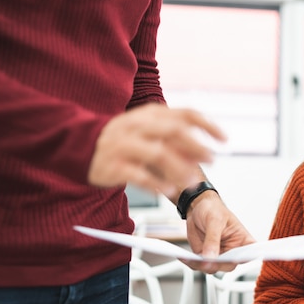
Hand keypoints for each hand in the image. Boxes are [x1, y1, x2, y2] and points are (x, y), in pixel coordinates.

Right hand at [88, 103, 225, 196]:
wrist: (79, 144)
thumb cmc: (122, 139)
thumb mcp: (147, 130)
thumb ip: (173, 139)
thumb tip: (201, 151)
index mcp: (150, 114)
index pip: (184, 114)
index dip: (207, 125)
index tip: (223, 138)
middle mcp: (138, 126)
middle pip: (174, 131)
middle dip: (197, 146)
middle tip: (212, 159)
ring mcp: (124, 144)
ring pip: (158, 153)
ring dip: (179, 168)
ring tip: (192, 181)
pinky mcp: (113, 164)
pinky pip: (137, 174)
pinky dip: (155, 183)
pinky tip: (168, 190)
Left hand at [181, 190, 254, 272]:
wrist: (197, 208)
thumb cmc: (213, 209)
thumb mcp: (214, 221)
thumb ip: (213, 240)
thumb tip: (210, 258)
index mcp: (243, 240)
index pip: (252, 252)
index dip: (250, 258)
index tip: (241, 258)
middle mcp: (233, 251)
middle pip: (229, 265)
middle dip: (217, 264)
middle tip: (207, 260)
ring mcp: (219, 256)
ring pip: (212, 269)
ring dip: (201, 265)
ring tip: (191, 258)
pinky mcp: (205, 257)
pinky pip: (199, 265)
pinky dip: (191, 262)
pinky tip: (184, 257)